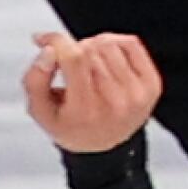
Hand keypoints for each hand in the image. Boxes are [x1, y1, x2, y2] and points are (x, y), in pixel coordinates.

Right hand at [21, 30, 163, 153]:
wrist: (105, 146)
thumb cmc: (70, 125)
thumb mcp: (40, 111)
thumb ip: (35, 79)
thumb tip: (49, 48)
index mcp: (86, 111)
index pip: (75, 59)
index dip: (57, 42)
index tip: (46, 42)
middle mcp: (116, 104)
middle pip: (90, 50)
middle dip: (73, 49)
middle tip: (69, 66)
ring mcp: (137, 94)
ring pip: (109, 44)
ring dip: (93, 46)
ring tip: (87, 65)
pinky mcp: (152, 85)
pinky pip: (130, 44)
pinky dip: (114, 43)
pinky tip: (105, 58)